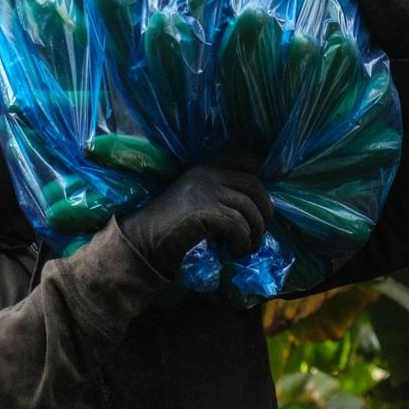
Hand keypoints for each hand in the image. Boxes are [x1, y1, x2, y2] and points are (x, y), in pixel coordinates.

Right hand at [120, 165, 274, 268]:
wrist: (143, 240)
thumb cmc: (169, 226)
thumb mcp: (194, 200)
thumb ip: (218, 194)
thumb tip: (254, 206)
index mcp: (205, 168)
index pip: (244, 157)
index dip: (262, 173)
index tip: (265, 195)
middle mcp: (208, 174)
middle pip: (255, 186)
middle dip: (264, 213)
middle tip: (258, 234)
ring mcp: (207, 191)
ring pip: (250, 208)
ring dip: (255, 233)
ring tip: (245, 247)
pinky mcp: (207, 211)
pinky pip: (239, 226)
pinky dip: (242, 242)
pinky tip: (233, 252)